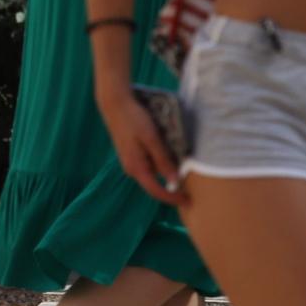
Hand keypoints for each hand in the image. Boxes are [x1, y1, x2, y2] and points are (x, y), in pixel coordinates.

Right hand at [97, 89, 188, 205]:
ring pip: (152, 172)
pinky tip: (167, 151)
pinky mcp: (131, 153)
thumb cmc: (134, 119)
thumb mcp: (152, 139)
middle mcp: (131, 168)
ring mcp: (130, 161)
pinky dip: (160, 161)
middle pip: (155, 183)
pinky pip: (148, 163)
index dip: (173, 198)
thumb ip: (163, 161)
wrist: (115, 104)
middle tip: (191, 184)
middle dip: (171, 185)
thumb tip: (174, 182)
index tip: (189, 202)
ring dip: (166, 170)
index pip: (156, 191)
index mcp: (136, 167)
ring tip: (181, 162)